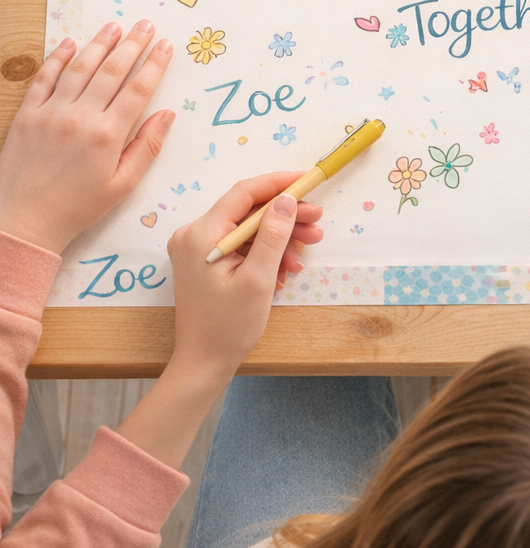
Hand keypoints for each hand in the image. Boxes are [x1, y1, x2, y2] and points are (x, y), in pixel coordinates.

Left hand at [0, 21, 173, 253]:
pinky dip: (58, 57)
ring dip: (100, 43)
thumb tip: (166, 115)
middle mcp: (80, 117)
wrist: (23, 222)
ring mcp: (51, 112)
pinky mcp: (27, 115)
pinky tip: (71, 43)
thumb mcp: (121, 186)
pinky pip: (44, 78)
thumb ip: (146, 148)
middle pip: (112, 70)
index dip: (154, 64)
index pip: (138, 89)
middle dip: (133, 44)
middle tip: (145, 25)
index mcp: (107, 135)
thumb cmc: (75, 208)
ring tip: (114, 26)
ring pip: (80, 67)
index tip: (165, 46)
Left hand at [169, 174, 322, 369]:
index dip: (278, 184)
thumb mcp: (257, 279)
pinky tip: (284, 267)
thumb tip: (287, 199)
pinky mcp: (205, 261)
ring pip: (247, 229)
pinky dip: (264, 252)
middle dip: (284, 216)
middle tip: (317, 222)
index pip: (244, 193)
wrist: (203, 365)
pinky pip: (240, 245)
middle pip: (248, 211)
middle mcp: (194, 234)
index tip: (308, 182)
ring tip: (308, 247)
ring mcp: (198, 248)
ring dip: (279, 237)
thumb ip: (272, 235)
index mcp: (202, 234)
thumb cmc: (228, 327)